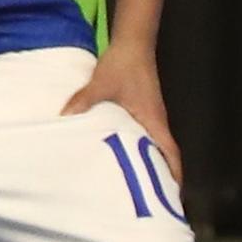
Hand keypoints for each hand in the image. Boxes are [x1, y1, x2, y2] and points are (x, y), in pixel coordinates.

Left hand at [64, 44, 183, 189]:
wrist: (131, 45)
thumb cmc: (122, 65)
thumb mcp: (101, 84)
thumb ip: (84, 100)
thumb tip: (66, 116)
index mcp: (153, 119)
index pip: (171, 152)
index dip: (175, 173)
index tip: (174, 194)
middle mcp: (156, 120)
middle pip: (165, 153)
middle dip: (163, 174)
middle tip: (152, 196)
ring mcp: (150, 115)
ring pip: (154, 144)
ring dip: (151, 161)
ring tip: (138, 182)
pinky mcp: (142, 109)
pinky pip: (144, 133)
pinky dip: (140, 146)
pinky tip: (123, 153)